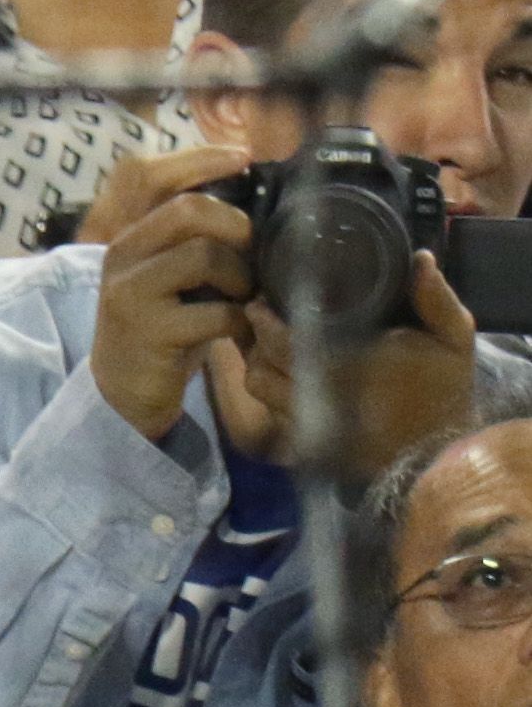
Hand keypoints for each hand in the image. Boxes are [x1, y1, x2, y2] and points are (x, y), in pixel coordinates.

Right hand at [87, 149, 256, 442]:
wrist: (124, 389)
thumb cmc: (161, 325)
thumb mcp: (169, 274)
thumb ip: (193, 239)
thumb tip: (254, 202)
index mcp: (128, 236)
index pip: (151, 177)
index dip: (199, 159)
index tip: (242, 156)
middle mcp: (121, 256)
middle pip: (188, 210)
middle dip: (234, 226)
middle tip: (249, 252)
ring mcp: (131, 293)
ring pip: (203, 256)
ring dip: (239, 278)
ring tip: (241, 298)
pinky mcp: (148, 331)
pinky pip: (215, 312)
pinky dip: (238, 321)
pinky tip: (236, 332)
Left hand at [216, 249, 477, 481]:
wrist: (440, 449)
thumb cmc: (445, 388)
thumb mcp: (453, 339)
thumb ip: (435, 299)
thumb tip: (420, 257)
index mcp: (347, 365)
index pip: (282, 343)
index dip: (264, 322)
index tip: (261, 301)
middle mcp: (319, 395)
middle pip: (260, 366)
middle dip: (253, 339)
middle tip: (258, 315)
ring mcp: (311, 421)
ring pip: (259, 390)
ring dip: (256, 365)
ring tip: (263, 344)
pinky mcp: (310, 442)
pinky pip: (271, 412)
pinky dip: (269, 392)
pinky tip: (280, 373)